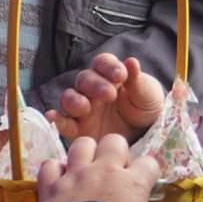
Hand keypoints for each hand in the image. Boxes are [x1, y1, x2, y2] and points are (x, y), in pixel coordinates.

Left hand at [35, 134, 160, 201]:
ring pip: (81, 144)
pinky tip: (58, 181)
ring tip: (85, 167)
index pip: (149, 163)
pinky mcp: (52, 185)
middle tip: (113, 168)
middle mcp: (104, 171)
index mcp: (132, 183)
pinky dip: (53, 171)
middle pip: (114, 141)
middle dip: (115, 151)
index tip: (146, 178)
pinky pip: (50, 165)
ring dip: (84, 153)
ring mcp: (76, 175)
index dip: (148, 169)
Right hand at [46, 54, 163, 144]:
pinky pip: (63, 123)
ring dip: (73, 100)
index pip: (102, 63)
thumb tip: (131, 61)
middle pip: (83, 79)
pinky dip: (56, 120)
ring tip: (84, 107)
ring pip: (69, 98)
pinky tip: (53, 118)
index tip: (120, 75)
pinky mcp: (78, 129)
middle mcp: (92, 90)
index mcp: (110, 76)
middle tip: (109, 94)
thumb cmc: (147, 111)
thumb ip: (139, 81)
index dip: (108, 66)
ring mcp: (83, 109)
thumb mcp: (149, 94)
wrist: (146, 140)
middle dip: (94, 84)